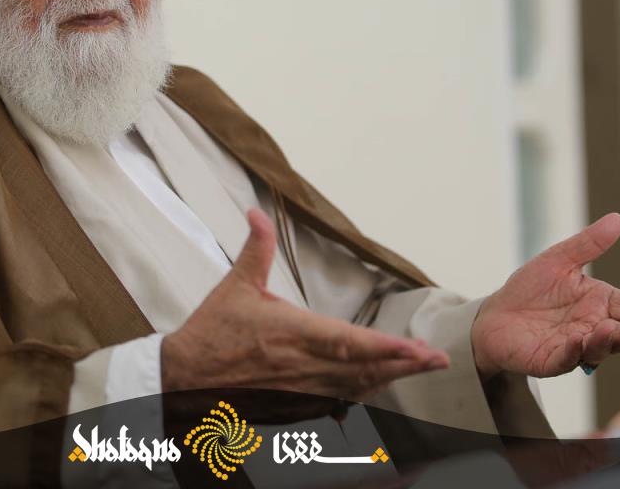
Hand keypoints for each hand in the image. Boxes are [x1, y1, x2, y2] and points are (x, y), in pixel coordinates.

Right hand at [162, 209, 449, 403]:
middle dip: (402, 365)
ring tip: (418, 368)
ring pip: (354, 388)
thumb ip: (256, 248)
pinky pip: (336, 403)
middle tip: (436, 360)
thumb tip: (257, 212)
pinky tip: (377, 384)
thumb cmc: (211, 331)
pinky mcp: (292, 407)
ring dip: (388, 378)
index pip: (346, 342)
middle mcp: (300, 366)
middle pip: (361, 369)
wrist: (183, 378)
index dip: (384, 348)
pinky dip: (360, 393)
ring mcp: (298, 391)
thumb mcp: (235, 284)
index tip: (415, 348)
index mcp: (290, 332)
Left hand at [470, 213, 619, 379]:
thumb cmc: (530, 289)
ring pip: (597, 348)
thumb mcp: (558, 260)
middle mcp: (592, 327)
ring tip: (609, 330)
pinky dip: (573, 352)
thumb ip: (587, 245)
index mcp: (599, 302)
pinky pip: (566, 358)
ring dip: (606, 342)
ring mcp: (575, 347)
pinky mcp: (552, 360)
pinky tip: (577, 342)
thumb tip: (617, 219)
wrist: (495, 316)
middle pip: (619, 332)